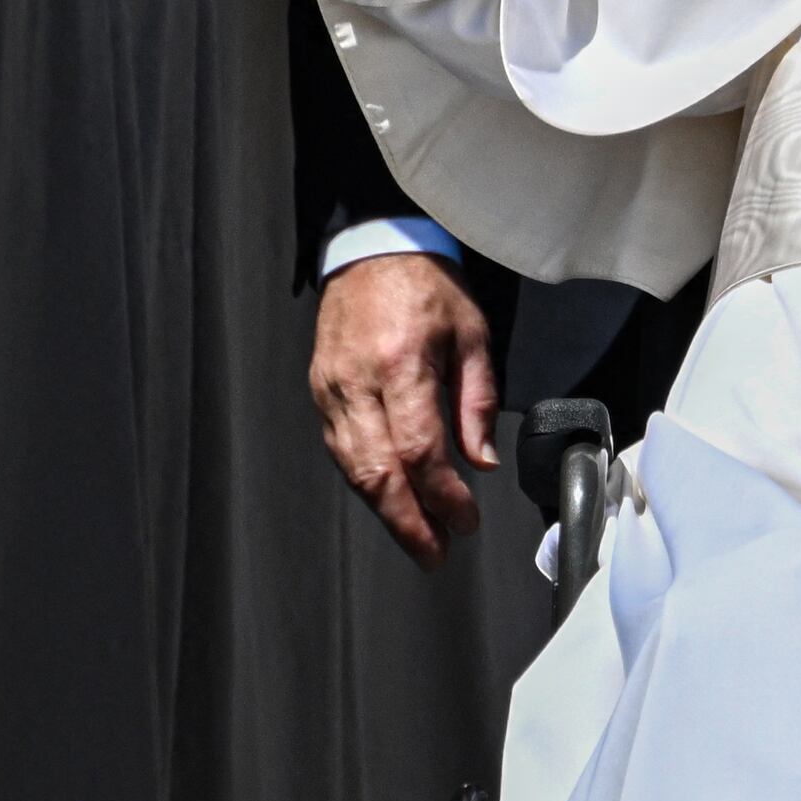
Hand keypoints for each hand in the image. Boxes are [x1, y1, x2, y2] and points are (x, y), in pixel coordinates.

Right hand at [315, 249, 499, 561]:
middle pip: (377, 471)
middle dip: (408, 522)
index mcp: (402, 364)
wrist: (373, 247)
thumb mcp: (473, 335)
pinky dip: (364, 482)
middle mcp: (359, 381)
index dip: (443, 495)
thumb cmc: (426, 285)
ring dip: (385, 511)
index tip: (466, 521)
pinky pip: (340, 449)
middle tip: (435, 553)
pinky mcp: (319, 390)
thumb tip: (481, 461)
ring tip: (418, 538)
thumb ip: (477, 402)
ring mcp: (331, 388)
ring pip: (352, 468)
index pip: (420, 449)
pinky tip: (388, 500)